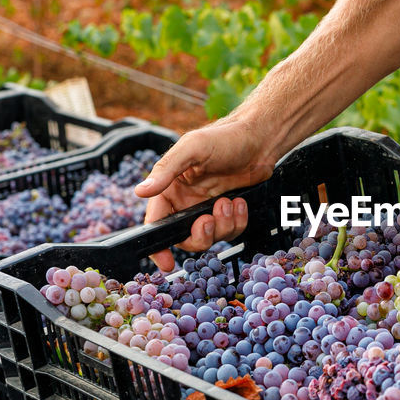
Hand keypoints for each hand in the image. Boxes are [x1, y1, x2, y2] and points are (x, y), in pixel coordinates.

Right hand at [133, 120, 273, 271]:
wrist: (260, 139)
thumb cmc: (224, 137)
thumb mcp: (192, 148)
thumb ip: (166, 171)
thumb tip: (139, 191)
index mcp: (170, 187)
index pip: (156, 222)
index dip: (158, 245)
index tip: (166, 261)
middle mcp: (186, 201)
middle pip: (185, 237)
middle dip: (199, 235)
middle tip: (208, 220)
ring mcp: (208, 208)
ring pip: (210, 237)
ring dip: (222, 225)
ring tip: (229, 202)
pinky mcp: (228, 211)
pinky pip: (230, 231)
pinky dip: (237, 221)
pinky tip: (239, 202)